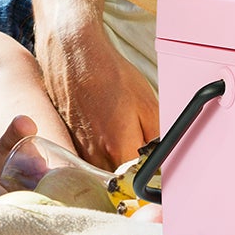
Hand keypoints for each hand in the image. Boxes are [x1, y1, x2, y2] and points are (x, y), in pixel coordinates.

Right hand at [32, 0, 159, 167]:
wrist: (73, 52)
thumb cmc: (110, 73)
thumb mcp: (149, 104)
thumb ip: (160, 141)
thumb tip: (166, 164)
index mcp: (118, 149)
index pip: (140, 183)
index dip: (151, 179)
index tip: (158, 172)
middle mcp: (94, 156)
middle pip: (119, 183)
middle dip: (133, 174)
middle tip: (143, 154)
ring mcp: (78, 150)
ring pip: (103, 172)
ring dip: (116, 165)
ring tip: (121, 138)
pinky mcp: (68, 142)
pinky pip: (88, 160)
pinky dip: (100, 153)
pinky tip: (104, 131)